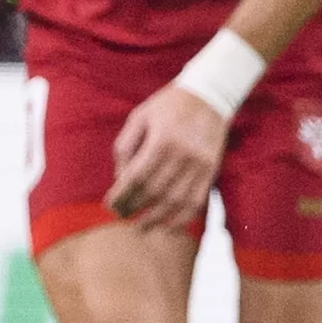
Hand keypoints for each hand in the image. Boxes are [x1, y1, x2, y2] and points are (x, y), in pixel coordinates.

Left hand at [107, 83, 226, 231]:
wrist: (210, 96)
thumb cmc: (167, 106)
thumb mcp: (139, 117)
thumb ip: (125, 147)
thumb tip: (119, 180)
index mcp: (162, 140)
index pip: (137, 177)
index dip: (122, 195)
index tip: (109, 205)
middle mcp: (183, 155)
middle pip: (155, 191)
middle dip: (134, 207)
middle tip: (121, 215)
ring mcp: (200, 165)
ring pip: (176, 201)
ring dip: (156, 219)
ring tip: (140, 226)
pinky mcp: (211, 171)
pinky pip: (196, 202)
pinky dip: (181, 218)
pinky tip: (167, 226)